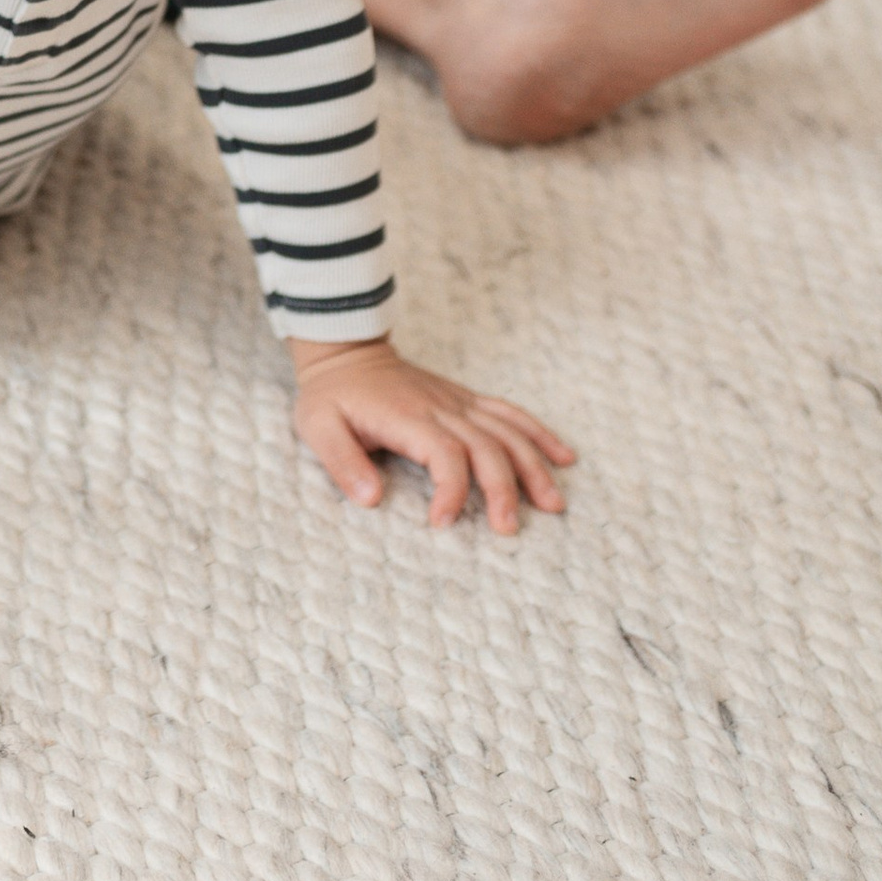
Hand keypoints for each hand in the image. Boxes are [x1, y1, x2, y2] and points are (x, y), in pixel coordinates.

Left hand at [289, 336, 574, 535]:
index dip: (451, 490)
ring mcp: (457, 401)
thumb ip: (342, 462)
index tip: (442, 523)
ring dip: (533, 466)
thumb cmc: (330, 396)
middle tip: (509, 529)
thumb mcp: (317, 427)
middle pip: (486, 445)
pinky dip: (539, 433)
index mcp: (406, 417)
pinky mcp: (465, 399)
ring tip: (553, 504)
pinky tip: (564, 456)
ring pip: (507, 431)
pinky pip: (509, 413)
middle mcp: (440, 407)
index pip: (444, 453)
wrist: (344, 351)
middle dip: (503, 488)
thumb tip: (371, 500)